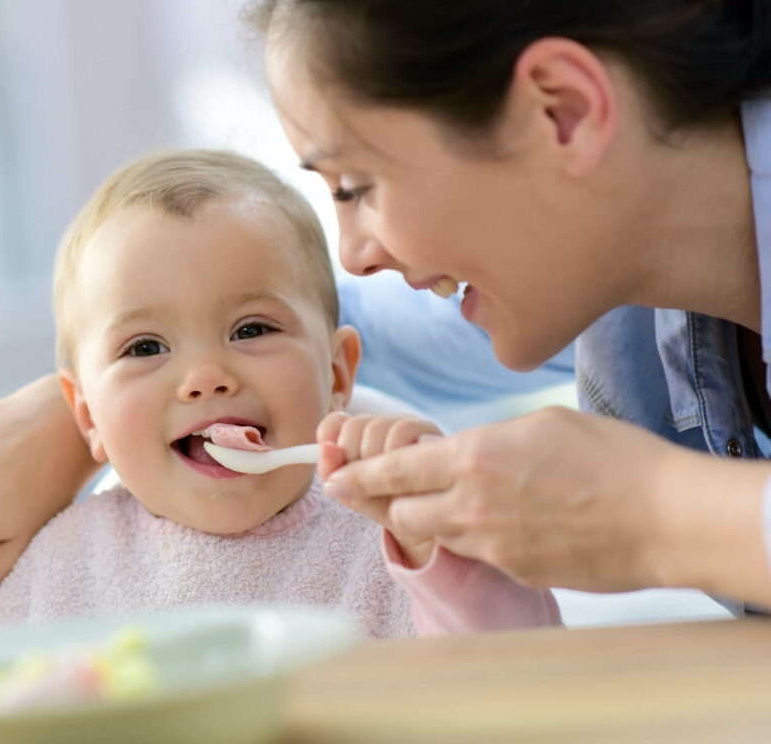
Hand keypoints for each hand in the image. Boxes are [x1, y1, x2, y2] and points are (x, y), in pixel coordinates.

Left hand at [319, 405, 759, 593]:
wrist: (666, 517)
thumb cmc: (613, 458)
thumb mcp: (540, 425)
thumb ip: (487, 441)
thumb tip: (461, 453)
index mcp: (472, 456)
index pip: (392, 470)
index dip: (355, 475)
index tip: (331, 477)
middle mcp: (471, 503)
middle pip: (399, 513)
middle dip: (387, 502)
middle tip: (381, 491)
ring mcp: (492, 544)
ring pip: (435, 536)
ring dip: (431, 520)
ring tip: (453, 503)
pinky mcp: (516, 571)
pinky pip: (478, 553)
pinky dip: (478, 538)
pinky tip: (507, 522)